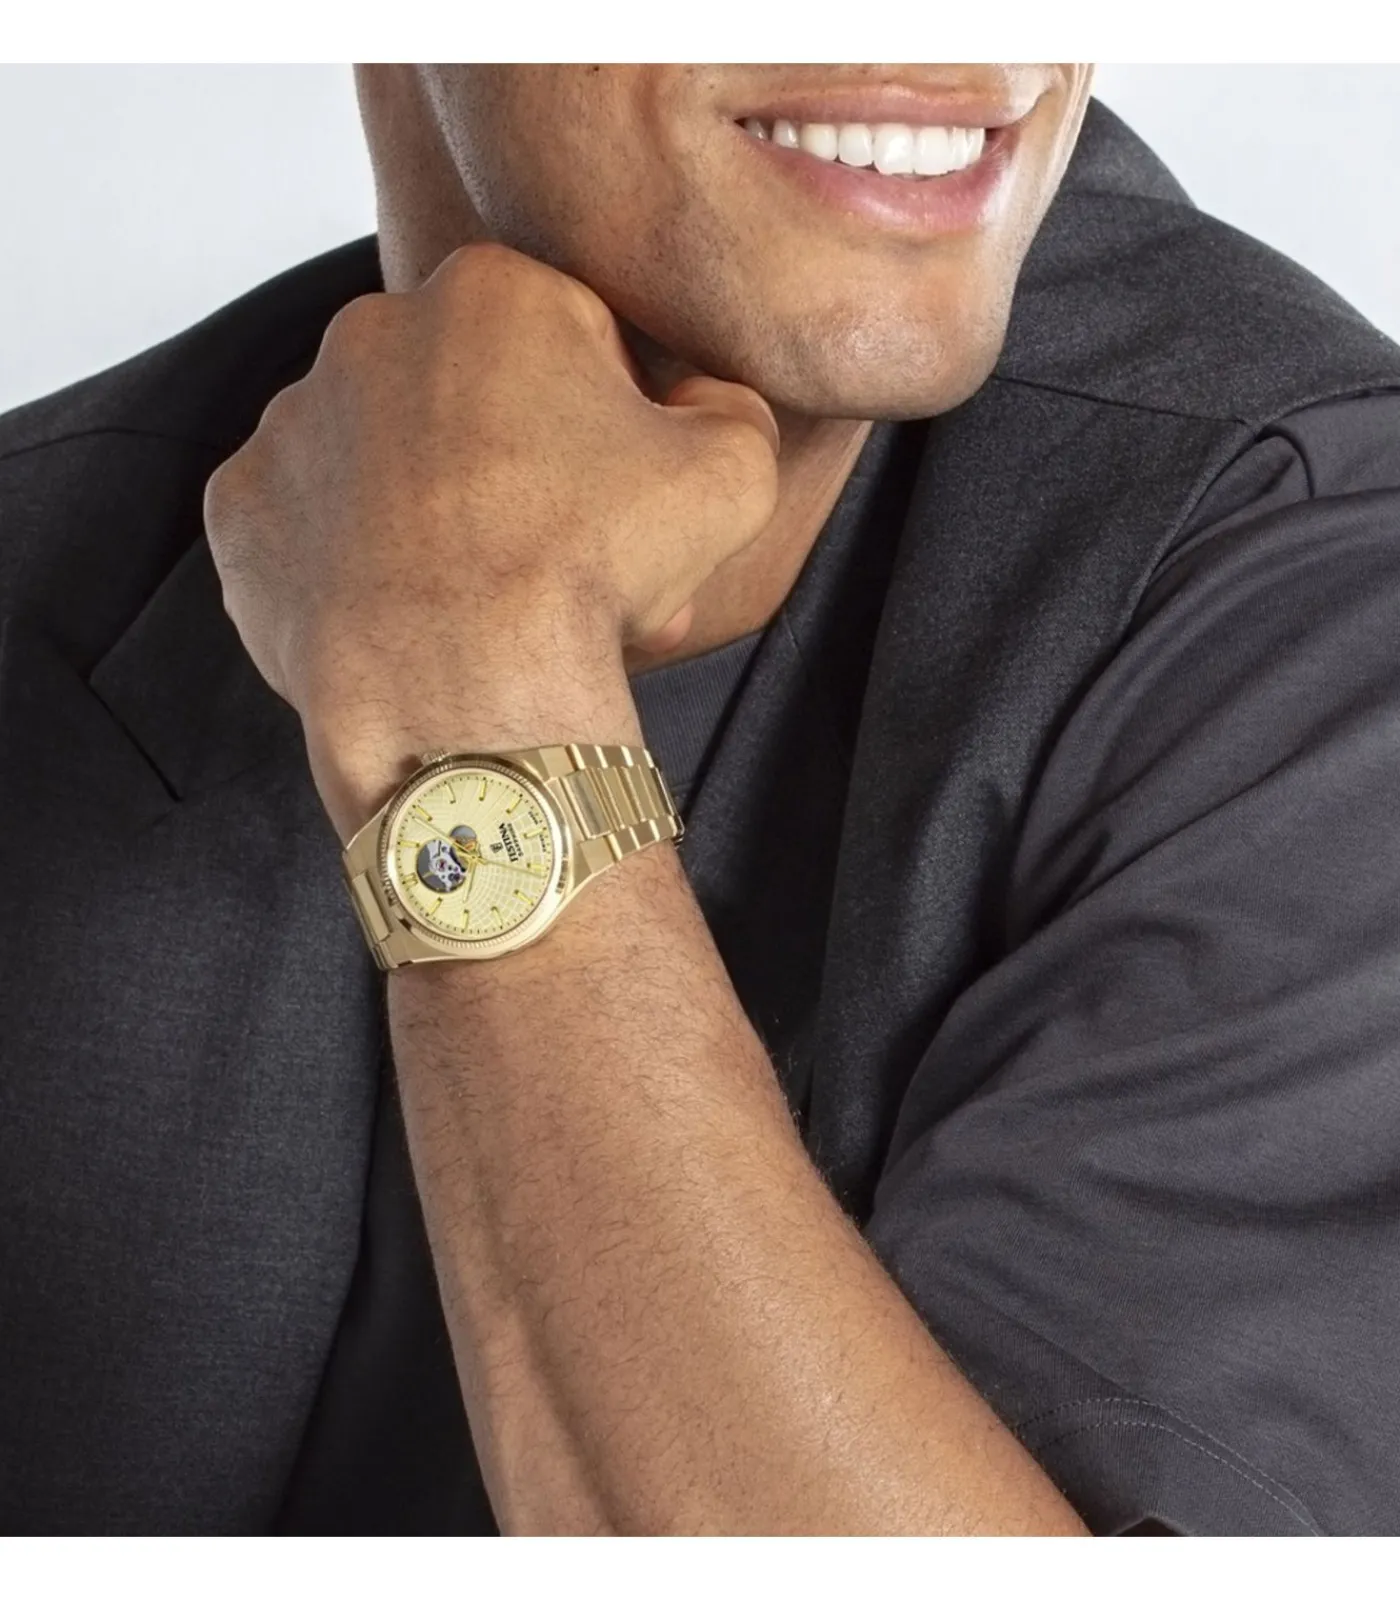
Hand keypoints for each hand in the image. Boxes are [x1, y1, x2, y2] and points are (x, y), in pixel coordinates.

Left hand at [202, 242, 780, 833]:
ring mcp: (291, 421)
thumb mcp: (733, 473)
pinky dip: (349, 558)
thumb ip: (729, 404)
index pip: (568, 337)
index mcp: (492, 293)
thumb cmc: (589, 573)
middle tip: (554, 552)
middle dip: (515, 458)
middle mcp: (372, 333)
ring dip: (431, 506)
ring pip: (383, 455)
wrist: (467, 692)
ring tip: (478, 592)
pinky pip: (307, 522)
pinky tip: (402, 610)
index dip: (608, 421)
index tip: (616, 493)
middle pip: (467, 392)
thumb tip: (694, 399)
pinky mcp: (239, 508)